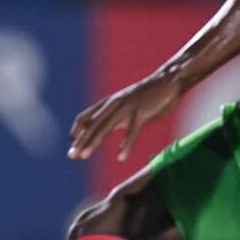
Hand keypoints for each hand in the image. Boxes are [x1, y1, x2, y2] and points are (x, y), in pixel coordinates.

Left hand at [69, 75, 185, 161]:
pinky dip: (126, 144)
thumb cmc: (146, 98)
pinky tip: (121, 157)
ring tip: (84, 156)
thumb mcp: (125, 108)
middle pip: (92, 125)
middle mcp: (113, 104)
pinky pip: (132, 131)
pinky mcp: (141, 112)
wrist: (168, 82)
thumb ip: (113, 120)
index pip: (85, 117)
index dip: (76, 130)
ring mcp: (126, 108)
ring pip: (105, 127)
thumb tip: (101, 134)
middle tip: (71, 156)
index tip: (71, 143)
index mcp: (108, 103)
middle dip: (80, 141)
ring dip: (93, 142)